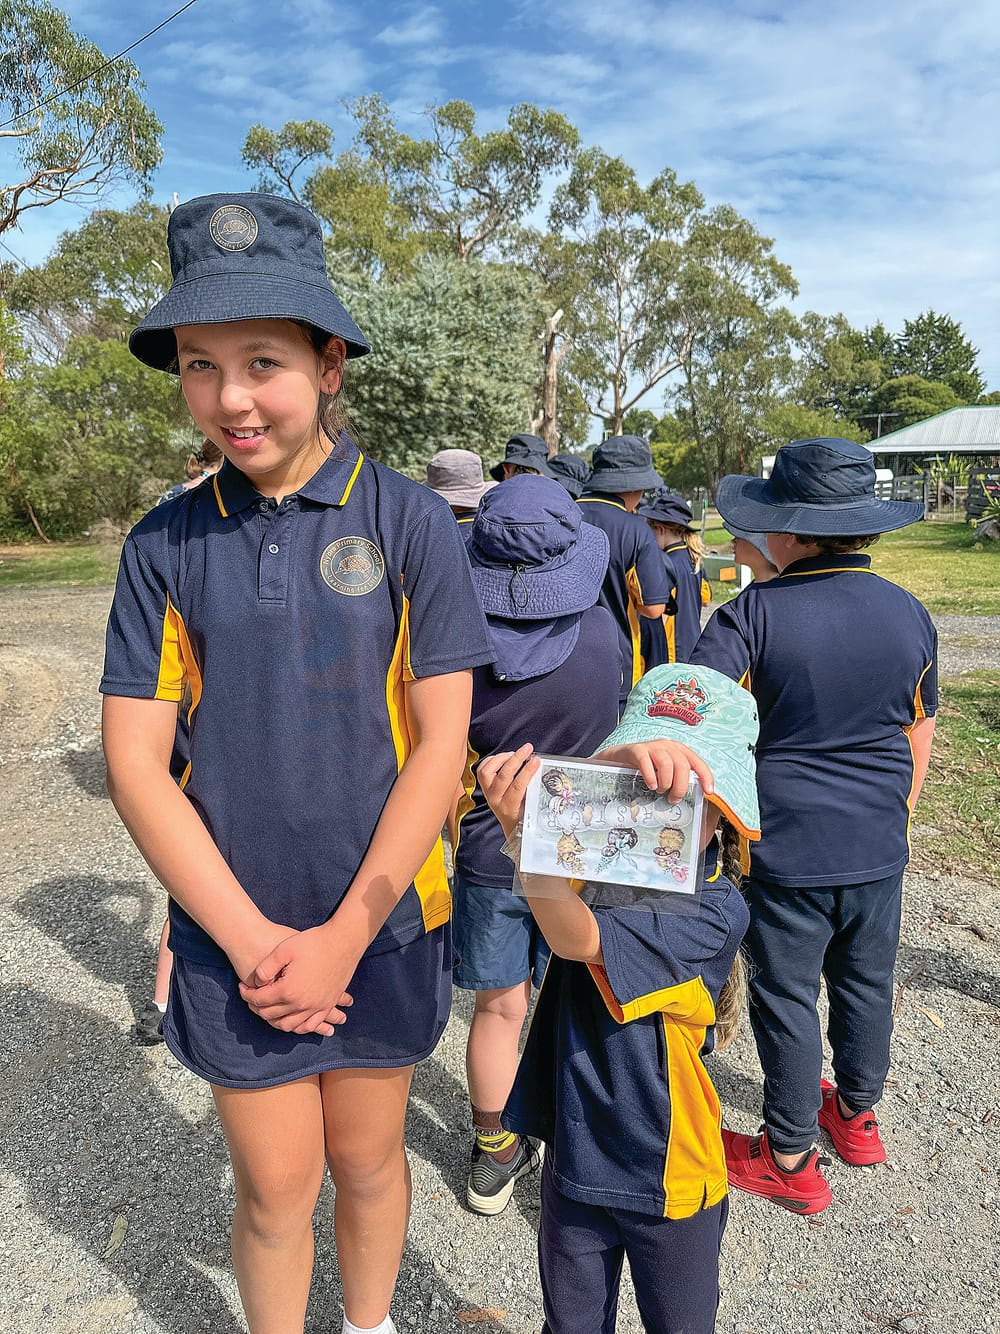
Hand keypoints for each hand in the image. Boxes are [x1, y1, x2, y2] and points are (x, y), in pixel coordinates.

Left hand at [238, 925, 357, 1035]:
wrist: (344, 941)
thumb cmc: (313, 942)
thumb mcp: (284, 949)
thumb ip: (265, 968)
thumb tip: (256, 983)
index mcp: (288, 990)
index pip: (259, 1000)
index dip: (247, 994)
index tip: (242, 986)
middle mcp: (301, 1004)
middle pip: (271, 1015)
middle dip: (257, 1008)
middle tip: (252, 998)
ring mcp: (316, 1007)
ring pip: (289, 1025)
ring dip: (274, 1020)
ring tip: (269, 1010)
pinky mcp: (327, 1005)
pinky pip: (310, 1026)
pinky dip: (298, 1027)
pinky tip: (292, 1020)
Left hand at [477, 743, 539, 838]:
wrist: (512, 825)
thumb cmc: (524, 816)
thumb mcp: (532, 807)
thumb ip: (534, 791)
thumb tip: (539, 770)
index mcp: (509, 808)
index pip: (517, 786)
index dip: (527, 771)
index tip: (536, 760)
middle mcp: (495, 800)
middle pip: (503, 776)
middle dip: (517, 758)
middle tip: (528, 749)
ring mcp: (487, 793)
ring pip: (487, 771)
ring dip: (501, 758)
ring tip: (515, 753)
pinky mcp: (484, 787)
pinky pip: (482, 769)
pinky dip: (493, 760)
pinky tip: (505, 757)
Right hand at [594, 741, 713, 800]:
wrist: (619, 760)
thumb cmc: (645, 769)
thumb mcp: (664, 772)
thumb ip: (677, 779)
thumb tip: (692, 797)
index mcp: (679, 750)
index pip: (697, 762)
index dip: (705, 777)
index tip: (708, 792)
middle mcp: (668, 745)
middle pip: (682, 765)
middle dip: (681, 786)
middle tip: (673, 799)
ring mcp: (652, 746)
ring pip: (667, 764)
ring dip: (666, 782)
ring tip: (660, 790)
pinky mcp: (637, 750)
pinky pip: (646, 763)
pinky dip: (651, 777)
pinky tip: (650, 785)